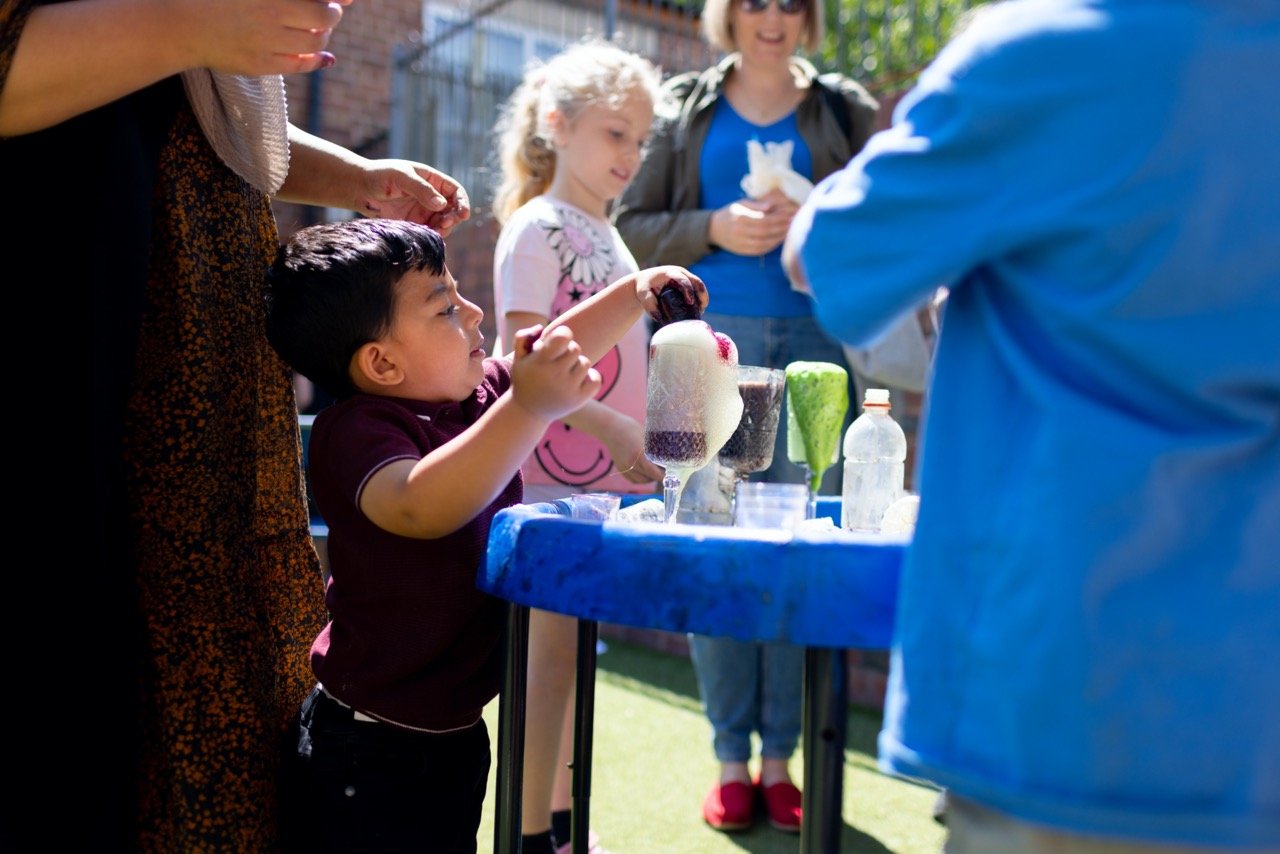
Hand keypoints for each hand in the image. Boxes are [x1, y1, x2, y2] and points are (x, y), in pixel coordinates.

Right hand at [183, 0, 354, 75]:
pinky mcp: (259, 64)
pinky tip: (323, 54)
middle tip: (327, 10)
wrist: (177, 23)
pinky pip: (301, 65)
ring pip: (316, 40)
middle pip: (324, 15)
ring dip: (323, 33)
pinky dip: (317, 58)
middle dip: (331, 12)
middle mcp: (268, 10)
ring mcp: (264, 39)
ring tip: (314, 27)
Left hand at [354, 160, 471, 235]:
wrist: (360, 189)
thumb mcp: (401, 177)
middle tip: (444, 224)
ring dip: (443, 229)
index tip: (463, 214)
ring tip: (434, 232)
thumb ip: (421, 189)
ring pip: (443, 224)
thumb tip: (442, 204)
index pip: (455, 191)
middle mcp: (431, 197)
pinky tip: (426, 237)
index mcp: (432, 180)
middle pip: (453, 210)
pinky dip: (432, 236)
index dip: (463, 202)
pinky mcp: (415, 224)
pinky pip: (429, 233)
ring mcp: (424, 211)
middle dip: (453, 218)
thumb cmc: (380, 176)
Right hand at [510, 325, 600, 421]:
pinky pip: (596, 378)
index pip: (563, 337)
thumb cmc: (525, 380)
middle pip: (575, 349)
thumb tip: (540, 328)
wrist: (528, 412)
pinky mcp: (579, 399)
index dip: (563, 334)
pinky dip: (591, 377)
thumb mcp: (518, 358)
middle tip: (560, 359)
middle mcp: (555, 375)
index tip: (559, 341)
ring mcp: (568, 388)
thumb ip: (523, 337)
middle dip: (568, 351)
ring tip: (566, 371)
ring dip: (577, 365)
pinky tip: (579, 379)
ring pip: (585, 363)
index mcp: (540, 361)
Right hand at [603, 418, 664, 484]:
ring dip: (650, 479)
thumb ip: (655, 447)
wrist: (610, 427)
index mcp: (640, 454)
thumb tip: (669, 454)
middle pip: (650, 478)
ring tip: (655, 472)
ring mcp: (625, 467)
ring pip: (641, 481)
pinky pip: (633, 480)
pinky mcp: (620, 468)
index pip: (655, 473)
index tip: (672, 473)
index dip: (665, 475)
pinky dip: (640, 479)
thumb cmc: (630, 428)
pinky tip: (645, 473)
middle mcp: (632, 463)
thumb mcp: (646, 436)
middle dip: (659, 476)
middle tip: (666, 471)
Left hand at [633, 266, 708, 325]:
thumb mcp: (643, 295)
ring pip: (699, 285)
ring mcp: (684, 276)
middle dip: (702, 295)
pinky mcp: (686, 281)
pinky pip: (697, 288)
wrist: (643, 280)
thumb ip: (649, 306)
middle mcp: (679, 272)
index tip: (690, 303)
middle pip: (696, 281)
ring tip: (700, 311)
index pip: (683, 279)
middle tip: (701, 309)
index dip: (689, 290)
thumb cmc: (643, 287)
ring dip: (702, 297)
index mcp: (669, 273)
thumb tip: (659, 317)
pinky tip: (698, 309)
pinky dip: (700, 298)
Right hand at [708, 188, 798, 256]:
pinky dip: (772, 246)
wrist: (714, 229)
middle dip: (782, 228)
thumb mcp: (741, 203)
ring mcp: (741, 243)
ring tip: (790, 232)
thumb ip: (756, 205)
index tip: (791, 215)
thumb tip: (771, 205)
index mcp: (740, 217)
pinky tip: (780, 240)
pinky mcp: (743, 251)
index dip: (779, 219)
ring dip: (779, 238)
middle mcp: (740, 231)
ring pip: (764, 243)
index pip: (764, 219)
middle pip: (766, 231)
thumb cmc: (731, 213)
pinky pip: (760, 250)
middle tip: (795, 223)